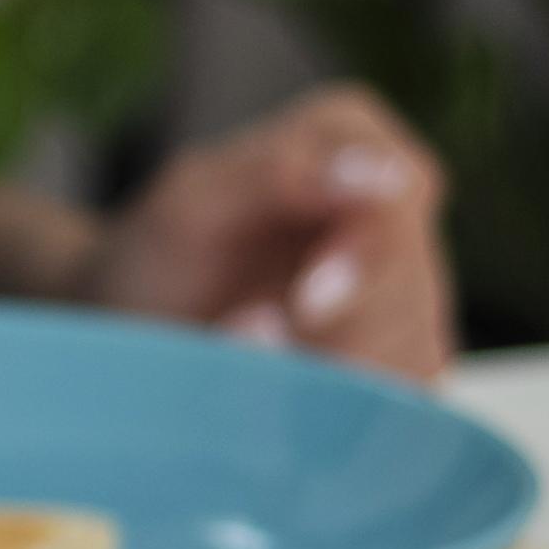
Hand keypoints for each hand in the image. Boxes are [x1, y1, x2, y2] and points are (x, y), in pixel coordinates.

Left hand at [81, 84, 454, 380]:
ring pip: (416, 346)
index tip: (305, 307)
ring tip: (245, 371)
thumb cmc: (157, 251)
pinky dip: (345, 412)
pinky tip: (283, 405)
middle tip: (248, 351)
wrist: (132, 327)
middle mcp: (396, 206)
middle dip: (338, 335)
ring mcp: (408, 285)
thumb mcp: (191, 202)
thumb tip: (383, 173)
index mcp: (351, 136)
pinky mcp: (402, 356)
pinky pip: (404, 395)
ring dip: (335, 379)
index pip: (399, 199)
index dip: (364, 261)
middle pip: (413, 282)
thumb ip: (277, 172)